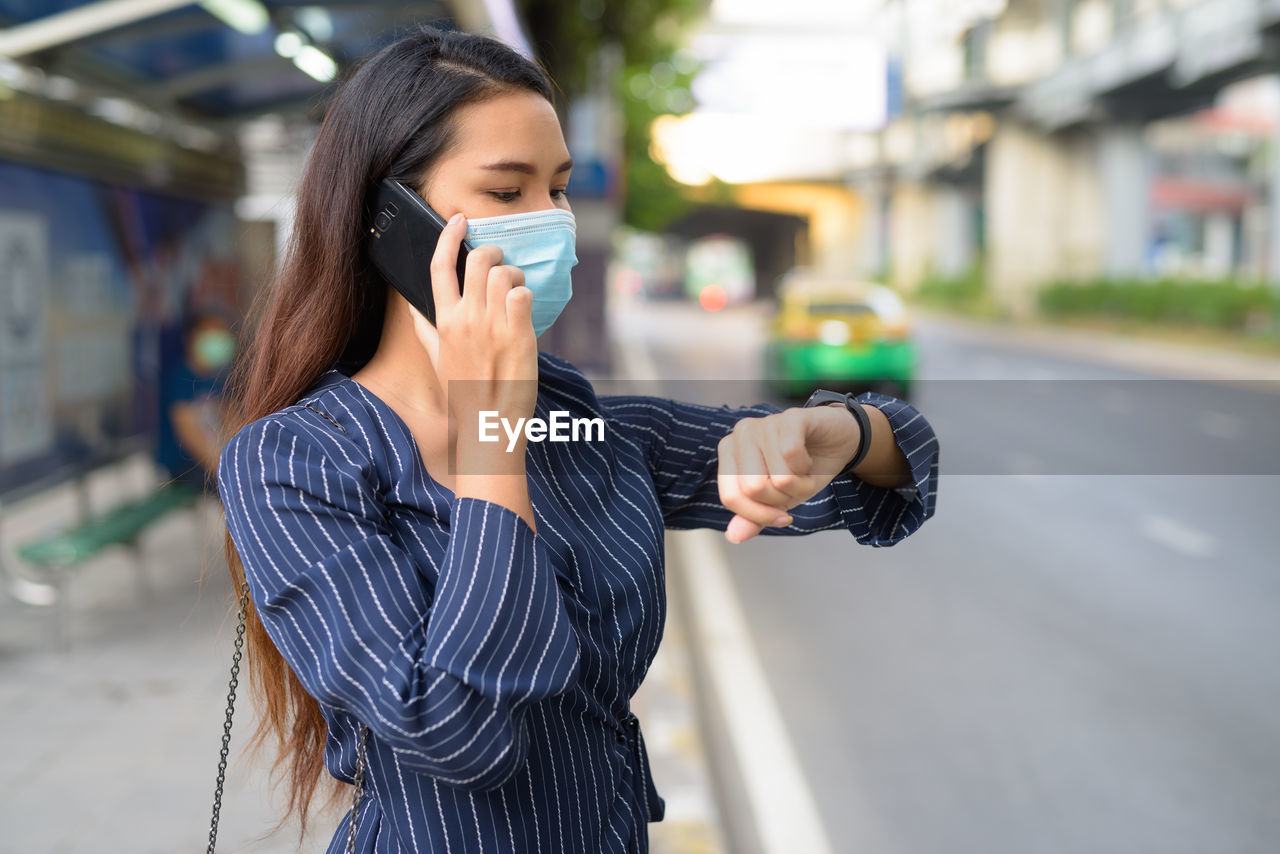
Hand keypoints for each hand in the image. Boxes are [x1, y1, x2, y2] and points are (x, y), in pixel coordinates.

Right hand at [414, 213, 538, 430]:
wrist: (489, 422)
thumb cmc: (465, 393)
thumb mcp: (438, 360)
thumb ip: (424, 330)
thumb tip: (411, 307)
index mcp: (443, 321)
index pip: (439, 267)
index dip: (448, 236)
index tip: (457, 220)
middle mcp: (466, 318)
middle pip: (478, 259)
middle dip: (493, 253)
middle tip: (500, 264)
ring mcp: (492, 325)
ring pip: (504, 272)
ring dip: (514, 275)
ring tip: (515, 293)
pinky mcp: (517, 334)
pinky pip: (523, 294)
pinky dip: (526, 295)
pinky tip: (524, 311)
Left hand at [716, 404, 861, 542]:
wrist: (839, 441)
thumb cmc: (802, 470)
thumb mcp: (778, 500)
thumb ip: (754, 517)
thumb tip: (734, 536)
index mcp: (729, 452)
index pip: (731, 496)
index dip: (758, 515)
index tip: (782, 518)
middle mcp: (741, 433)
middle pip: (753, 489)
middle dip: (782, 499)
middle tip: (796, 486)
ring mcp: (764, 422)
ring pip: (778, 477)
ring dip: (800, 486)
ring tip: (805, 472)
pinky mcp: (790, 417)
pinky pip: (792, 455)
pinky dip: (807, 468)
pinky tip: (809, 459)